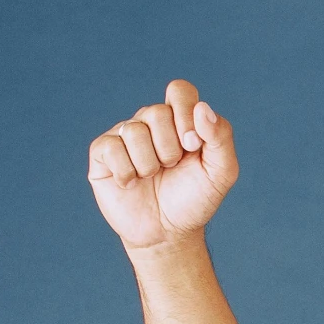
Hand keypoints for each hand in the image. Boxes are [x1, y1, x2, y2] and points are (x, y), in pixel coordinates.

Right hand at [88, 79, 238, 251]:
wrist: (169, 232)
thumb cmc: (195, 198)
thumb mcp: (221, 172)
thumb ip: (221, 137)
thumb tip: (202, 108)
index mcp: (180, 119)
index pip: (180, 90)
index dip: (185, 114)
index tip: (193, 145)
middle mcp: (150, 122)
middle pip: (156, 112)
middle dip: (170, 148)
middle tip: (172, 167)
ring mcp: (124, 135)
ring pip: (133, 131)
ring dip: (149, 164)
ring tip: (152, 177)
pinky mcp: (102, 152)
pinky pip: (111, 148)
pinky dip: (127, 172)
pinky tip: (132, 184)